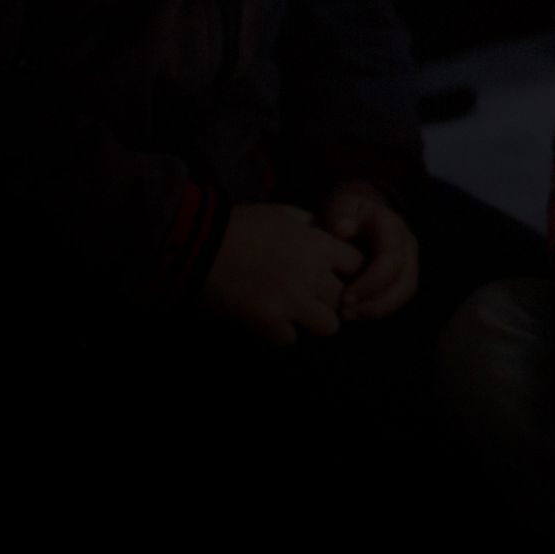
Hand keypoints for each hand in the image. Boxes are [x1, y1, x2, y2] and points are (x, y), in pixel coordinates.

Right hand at [201, 202, 363, 345]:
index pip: (358, 264)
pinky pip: (289, 339)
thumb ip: (308, 223)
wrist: (196, 244)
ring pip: (328, 326)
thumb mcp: (280, 213)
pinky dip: (278, 333)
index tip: (331, 272)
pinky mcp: (267, 321)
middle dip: (328, 298)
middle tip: (309, 296)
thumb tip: (323, 231)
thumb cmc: (238, 225)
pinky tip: (265, 320)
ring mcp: (291, 300)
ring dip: (311, 320)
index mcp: (317, 244)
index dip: (345, 270)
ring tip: (293, 312)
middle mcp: (311, 273)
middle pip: (343, 298)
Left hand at [319, 179, 418, 319]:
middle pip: (405, 281)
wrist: (357, 214)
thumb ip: (339, 214)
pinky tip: (354, 313)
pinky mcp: (403, 276)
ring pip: (405, 292)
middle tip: (345, 312)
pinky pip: (398, 297)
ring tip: (348, 316)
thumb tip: (342, 230)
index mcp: (392, 227)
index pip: (392, 259)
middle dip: (376, 301)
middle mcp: (407, 245)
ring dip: (378, 309)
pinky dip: (377, 309)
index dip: (371, 282)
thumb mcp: (340, 205)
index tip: (344, 297)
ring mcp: (409, 261)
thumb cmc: (346, 213)